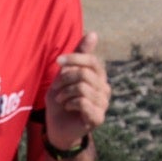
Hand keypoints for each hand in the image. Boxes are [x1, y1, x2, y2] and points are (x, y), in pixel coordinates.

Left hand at [45, 32, 110, 150]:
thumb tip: (94, 33)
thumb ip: (78, 56)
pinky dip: (70, 103)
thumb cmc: (61, 100)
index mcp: (98, 77)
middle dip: (65, 80)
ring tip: (61, 99)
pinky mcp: (98, 117)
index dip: (75, 58)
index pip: (92, 61)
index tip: (58, 61)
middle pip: (85, 74)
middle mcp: (104, 88)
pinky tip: (67, 107)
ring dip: (65, 93)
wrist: (57, 128)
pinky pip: (84, 102)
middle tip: (57, 89)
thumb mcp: (64, 76)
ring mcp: (103, 104)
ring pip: (83, 88)